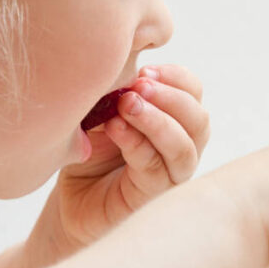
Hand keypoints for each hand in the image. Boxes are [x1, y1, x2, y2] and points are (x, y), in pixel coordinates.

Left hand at [45, 64, 210, 253]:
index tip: (145, 70)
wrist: (69, 203)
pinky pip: (155, 167)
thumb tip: (125, 63)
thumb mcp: (101, 113)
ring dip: (157, 119)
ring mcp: (169, 176)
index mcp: (175, 123)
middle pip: (198, 120)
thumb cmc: (88, 157)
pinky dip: (136, 142)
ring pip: (184, 146)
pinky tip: (115, 128)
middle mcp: (180, 150)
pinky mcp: (151, 197)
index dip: (176, 78)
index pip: (194, 94)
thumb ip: (117, 91)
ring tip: (127, 103)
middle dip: (171, 97)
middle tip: (138, 85)